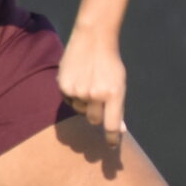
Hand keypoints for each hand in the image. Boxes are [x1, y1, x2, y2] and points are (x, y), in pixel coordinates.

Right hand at [58, 27, 130, 145]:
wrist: (93, 39)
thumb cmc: (110, 63)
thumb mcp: (119, 84)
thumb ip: (118, 107)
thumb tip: (120, 130)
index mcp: (113, 94)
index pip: (111, 125)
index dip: (111, 138)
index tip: (111, 146)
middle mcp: (95, 95)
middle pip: (94, 120)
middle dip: (96, 114)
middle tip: (97, 98)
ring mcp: (79, 91)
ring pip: (79, 110)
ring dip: (83, 102)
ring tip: (87, 82)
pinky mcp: (64, 86)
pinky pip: (69, 100)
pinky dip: (73, 94)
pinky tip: (78, 78)